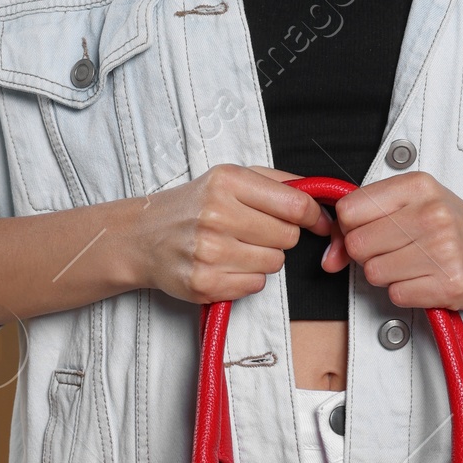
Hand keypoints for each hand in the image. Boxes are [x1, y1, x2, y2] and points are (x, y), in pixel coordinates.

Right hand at [118, 165, 331, 304]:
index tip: (315, 220)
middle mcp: (216, 215)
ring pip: (275, 263)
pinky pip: (256, 285)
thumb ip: (276, 182)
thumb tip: (319, 201)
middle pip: (288, 236)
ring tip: (237, 246)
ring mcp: (209, 252)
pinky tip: (226, 264)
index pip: (295, 205)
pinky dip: (248, 277)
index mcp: (227, 182)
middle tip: (254, 230)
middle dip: (280, 235)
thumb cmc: (193, 206)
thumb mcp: (229, 178)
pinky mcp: (205, 284)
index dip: (313, 216)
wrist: (143, 237)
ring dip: (264, 257)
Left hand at [326, 173, 462, 310]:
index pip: (350, 209)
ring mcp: (443, 251)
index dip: (351, 226)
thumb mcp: (412, 205)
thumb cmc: (453, 226)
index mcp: (419, 186)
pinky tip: (425, 279)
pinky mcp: (450, 285)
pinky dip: (406, 292)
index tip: (369, 229)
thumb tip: (330, 257)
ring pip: (374, 273)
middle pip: (358, 244)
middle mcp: (432, 215)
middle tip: (395, 249)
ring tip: (413, 263)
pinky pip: (396, 295)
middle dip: (369, 253)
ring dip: (387, 274)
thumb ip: (364, 222)